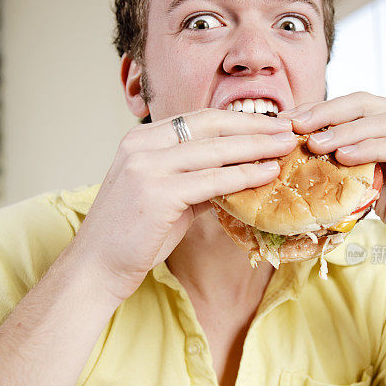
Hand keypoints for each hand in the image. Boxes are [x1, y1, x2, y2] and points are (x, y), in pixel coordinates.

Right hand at [73, 110, 295, 302]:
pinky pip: (212, 181)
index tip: (270, 122)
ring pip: (215, 150)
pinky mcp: (157, 193)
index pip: (199, 119)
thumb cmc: (133, 235)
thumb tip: (237, 175)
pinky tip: (267, 174)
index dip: (239, 119)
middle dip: (254, 126)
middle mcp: (142, 145)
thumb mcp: (166, 196)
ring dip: (257, 147)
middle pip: (210, 126)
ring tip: (286, 146)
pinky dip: (243, 176)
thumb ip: (196, 180)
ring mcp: (147, 167)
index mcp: (141, 140)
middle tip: (288, 128)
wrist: (97, 267)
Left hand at [279, 92, 385, 252]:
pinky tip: (344, 156)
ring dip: (344, 131)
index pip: (355, 105)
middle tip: (295, 126)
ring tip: (315, 143)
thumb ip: (350, 170)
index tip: (287, 121)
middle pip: (366, 104)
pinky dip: (371, 148)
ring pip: (382, 122)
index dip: (320, 109)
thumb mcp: (373, 188)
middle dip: (326, 113)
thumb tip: (307, 162)